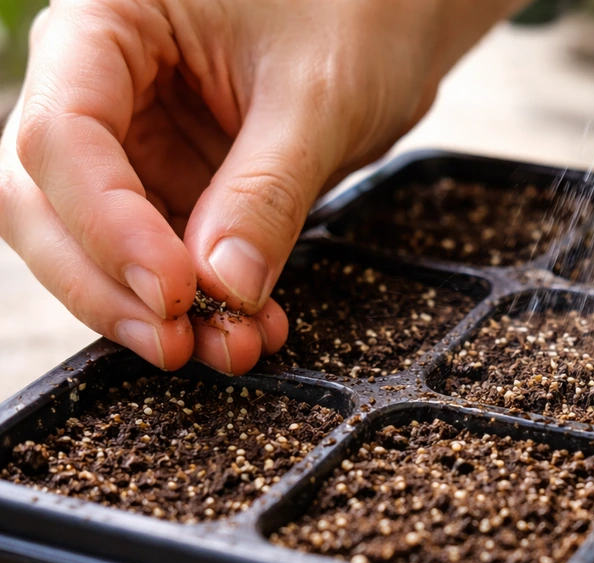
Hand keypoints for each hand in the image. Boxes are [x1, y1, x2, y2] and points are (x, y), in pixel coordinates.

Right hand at [1, 0, 520, 374]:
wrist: (398, 15)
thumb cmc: (361, 11)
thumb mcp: (319, 97)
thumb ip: (266, 190)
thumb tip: (221, 286)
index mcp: (109, 19)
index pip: (62, 135)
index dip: (107, 228)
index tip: (173, 292)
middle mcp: (101, 80)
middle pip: (45, 199)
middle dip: (106, 285)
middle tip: (177, 344)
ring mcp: (133, 137)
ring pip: (95, 242)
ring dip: (154, 310)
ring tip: (232, 347)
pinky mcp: (174, 180)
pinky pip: (162, 253)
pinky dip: (197, 301)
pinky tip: (246, 327)